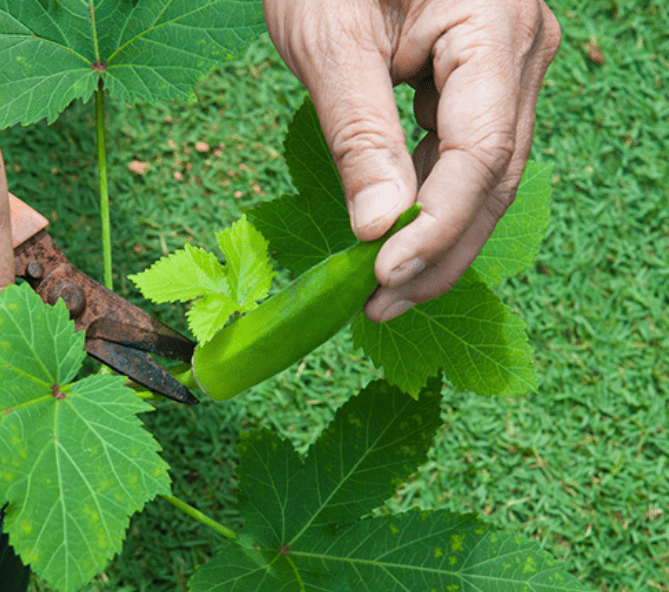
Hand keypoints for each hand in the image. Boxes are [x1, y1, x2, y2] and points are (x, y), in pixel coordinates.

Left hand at [263, 0, 559, 320]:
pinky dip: (426, 200)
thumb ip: (360, 135)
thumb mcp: (331, 42)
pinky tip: (393, 239)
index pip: (480, 152)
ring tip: (382, 291)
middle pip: (491, 176)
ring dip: (434, 237)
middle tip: (381, 307)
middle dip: (438, 250)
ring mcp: (502, 66)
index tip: (383, 276)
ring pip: (480, 174)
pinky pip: (460, 152)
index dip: (436, 225)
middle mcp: (517, 49)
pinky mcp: (474, 80)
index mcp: (494, 25)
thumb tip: (378, 229)